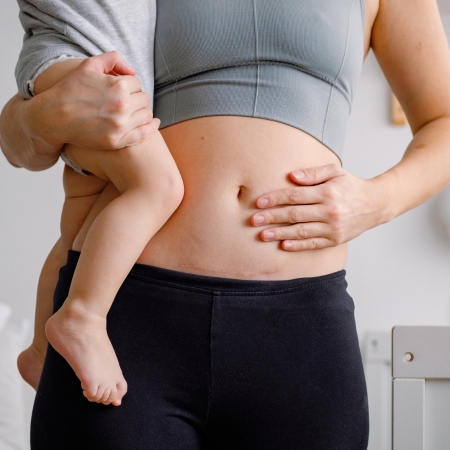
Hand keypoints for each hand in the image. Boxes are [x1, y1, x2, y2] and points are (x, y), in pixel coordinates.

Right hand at [25, 51, 159, 151]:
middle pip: (144, 99)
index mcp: (118, 86)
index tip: (118, 89)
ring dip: (142, 111)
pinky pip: (144, 133)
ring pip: (146, 115)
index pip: (137, 83)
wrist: (53, 118)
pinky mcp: (117, 141)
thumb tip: (133, 71)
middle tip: (124, 100)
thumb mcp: (89, 65)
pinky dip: (151, 127)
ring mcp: (120, 126)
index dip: (128, 84)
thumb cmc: (70, 89)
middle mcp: (122, 106)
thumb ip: (114, 59)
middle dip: (136, 97)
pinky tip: (153, 122)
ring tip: (131, 110)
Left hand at [250, 164, 382, 250]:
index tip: (259, 202)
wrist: (375, 204)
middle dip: (272, 217)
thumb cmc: (350, 186)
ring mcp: (333, 228)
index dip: (275, 199)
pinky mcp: (335, 240)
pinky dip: (297, 246)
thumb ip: (313, 173)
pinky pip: (313, 244)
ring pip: (301, 231)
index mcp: (327, 192)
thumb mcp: (335, 171)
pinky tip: (283, 245)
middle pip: (294, 215)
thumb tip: (291, 176)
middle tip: (253, 220)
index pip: (295, 196)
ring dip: (280, 233)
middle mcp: (330, 211)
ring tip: (263, 234)